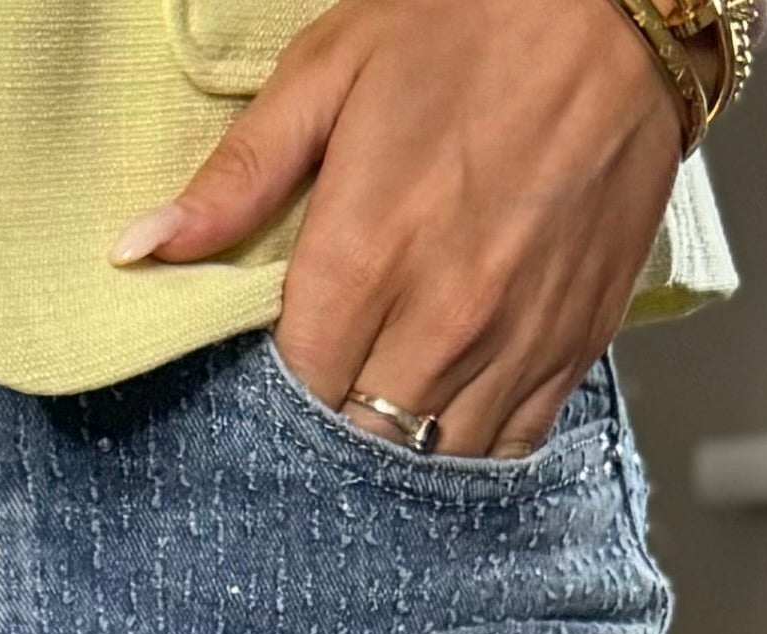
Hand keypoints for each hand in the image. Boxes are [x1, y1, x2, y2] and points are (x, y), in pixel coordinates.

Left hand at [114, 0, 686, 457]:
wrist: (625, 10)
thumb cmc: (471, 22)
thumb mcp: (332, 69)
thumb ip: (239, 175)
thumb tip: (141, 249)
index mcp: (367, 255)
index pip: (294, 388)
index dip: (278, 381)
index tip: (281, 352)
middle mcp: (442, 320)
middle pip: (359, 436)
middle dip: (334, 417)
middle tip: (333, 372)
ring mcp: (514, 342)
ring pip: (434, 456)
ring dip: (402, 439)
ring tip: (389, 391)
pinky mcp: (574, 347)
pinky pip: (508, 445)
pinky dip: (473, 440)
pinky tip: (453, 400)